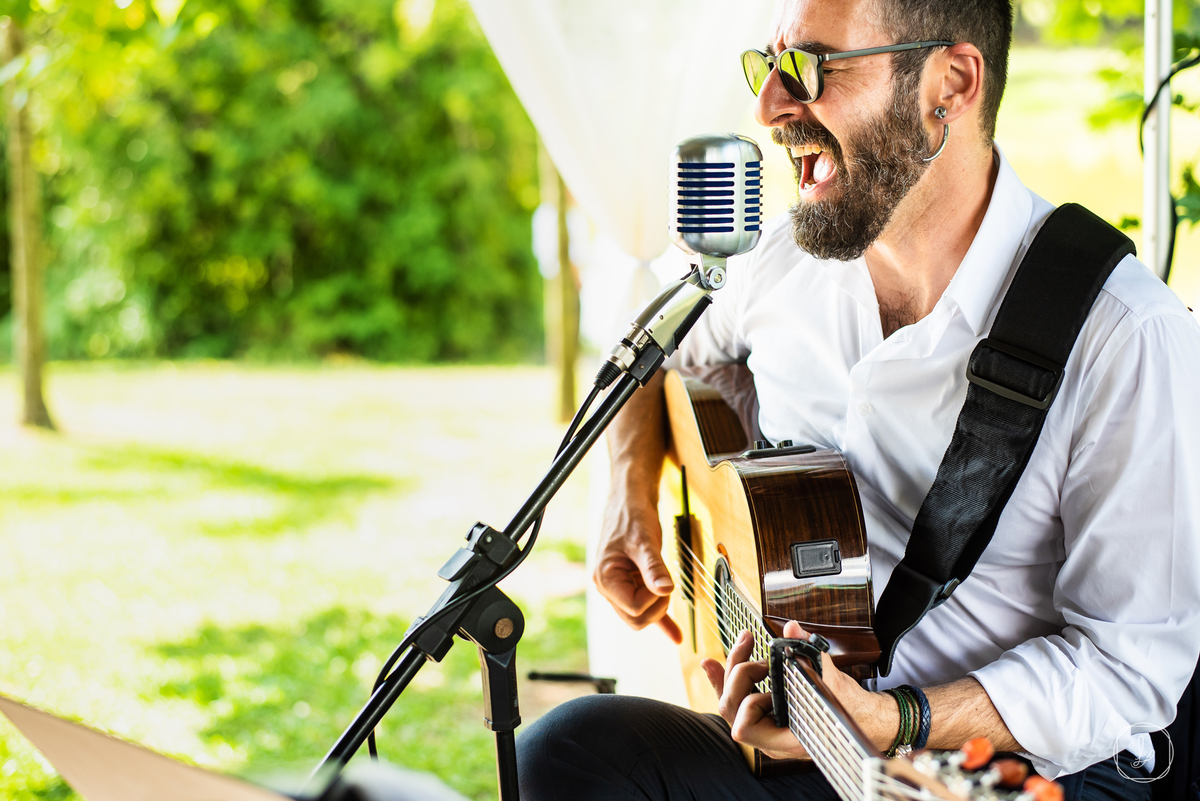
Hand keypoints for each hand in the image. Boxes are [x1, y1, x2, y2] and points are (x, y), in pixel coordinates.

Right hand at [592, 493, 681, 642]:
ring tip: (667, 582)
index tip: (663, 580)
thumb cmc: (633, 516)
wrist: (630, 500)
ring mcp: (619, 587)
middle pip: (636, 618)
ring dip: (659, 605)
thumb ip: (654, 568)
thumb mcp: (645, 541)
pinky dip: (661, 621)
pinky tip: (676, 635)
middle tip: (667, 582)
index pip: (634, 609)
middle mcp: (608, 587)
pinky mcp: (631, 584)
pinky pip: (645, 609)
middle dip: (657, 606)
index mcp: (605, 579)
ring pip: (641, 614)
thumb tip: (665, 591)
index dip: (654, 599)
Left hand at [702, 622, 894, 756]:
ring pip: (730, 702)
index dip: (751, 701)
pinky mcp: (765, 711)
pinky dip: (723, 679)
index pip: (744, 728)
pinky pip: (737, 698)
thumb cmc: (850, 710)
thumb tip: (792, 630)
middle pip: (731, 709)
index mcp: (786, 739)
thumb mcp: (833, 683)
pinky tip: (710, 663)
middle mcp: (770, 736)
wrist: (864, 719)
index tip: (771, 677)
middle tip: (760, 653)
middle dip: (739, 674)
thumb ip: (810, 655)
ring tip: (745, 641)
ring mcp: (765, 725)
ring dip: (732, 669)